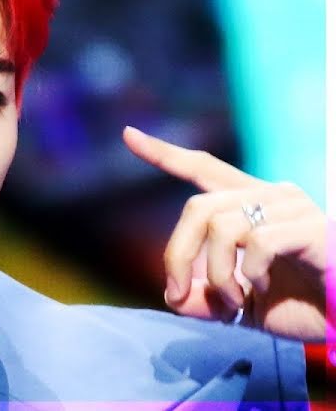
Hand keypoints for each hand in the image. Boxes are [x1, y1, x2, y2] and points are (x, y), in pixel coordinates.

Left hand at [123, 126, 329, 341]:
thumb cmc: (302, 306)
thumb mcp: (238, 305)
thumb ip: (203, 298)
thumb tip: (173, 296)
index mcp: (250, 204)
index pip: (202, 169)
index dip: (164, 154)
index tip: (128, 135)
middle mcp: (270, 195)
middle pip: (197, 208)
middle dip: (177, 255)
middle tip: (179, 293)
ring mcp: (293, 208)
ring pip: (222, 227)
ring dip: (218, 275)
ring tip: (237, 300)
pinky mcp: (313, 228)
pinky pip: (258, 243)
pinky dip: (249, 274)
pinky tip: (265, 288)